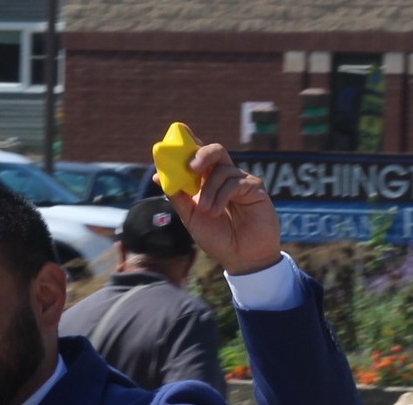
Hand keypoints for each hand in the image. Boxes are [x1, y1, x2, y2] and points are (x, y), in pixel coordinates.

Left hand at [166, 139, 280, 275]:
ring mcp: (240, 181)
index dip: (188, 143)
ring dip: (209, 190)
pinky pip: (235, 182)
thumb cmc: (218, 238)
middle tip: (190, 167)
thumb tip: (158, 177)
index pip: (197, 156)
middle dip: (201, 154)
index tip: (176, 137)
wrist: (241, 258)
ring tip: (206, 211)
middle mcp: (223, 178)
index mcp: (206, 182)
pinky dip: (221, 196)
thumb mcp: (191, 218)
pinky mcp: (254, 187)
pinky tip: (217, 212)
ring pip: (221, 169)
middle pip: (215, 151)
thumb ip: (178, 197)